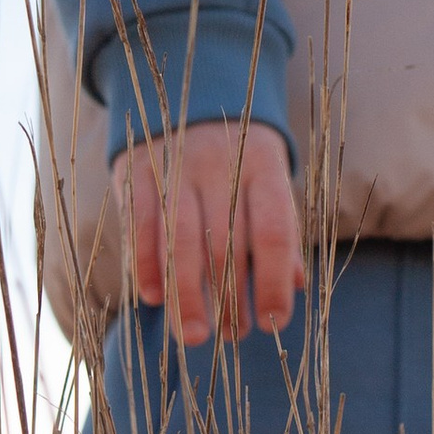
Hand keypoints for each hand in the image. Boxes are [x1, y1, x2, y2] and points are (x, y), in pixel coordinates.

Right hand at [111, 119, 305, 344]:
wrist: (188, 95)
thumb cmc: (238, 156)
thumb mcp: (268, 180)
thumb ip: (281, 229)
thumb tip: (297, 286)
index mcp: (262, 165)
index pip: (272, 232)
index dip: (273, 281)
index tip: (274, 322)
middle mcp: (219, 164)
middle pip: (224, 242)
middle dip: (229, 299)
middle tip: (232, 338)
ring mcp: (174, 165)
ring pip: (180, 240)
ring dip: (187, 295)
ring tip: (195, 337)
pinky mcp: (136, 169)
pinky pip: (140, 224)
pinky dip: (146, 265)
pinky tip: (154, 299)